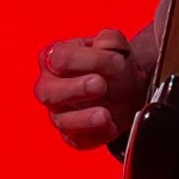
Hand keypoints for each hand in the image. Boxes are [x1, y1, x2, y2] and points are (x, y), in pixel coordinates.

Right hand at [35, 28, 145, 149]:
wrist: (129, 90)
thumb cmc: (113, 66)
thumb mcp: (117, 45)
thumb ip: (110, 39)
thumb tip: (103, 44)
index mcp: (54, 57)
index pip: (60, 58)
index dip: (90, 60)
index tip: (117, 61)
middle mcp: (50, 86)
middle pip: (49, 91)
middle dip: (76, 89)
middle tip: (101, 85)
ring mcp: (58, 113)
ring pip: (61, 121)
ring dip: (84, 118)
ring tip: (105, 113)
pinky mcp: (72, 135)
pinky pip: (78, 139)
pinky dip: (96, 134)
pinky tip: (111, 124)